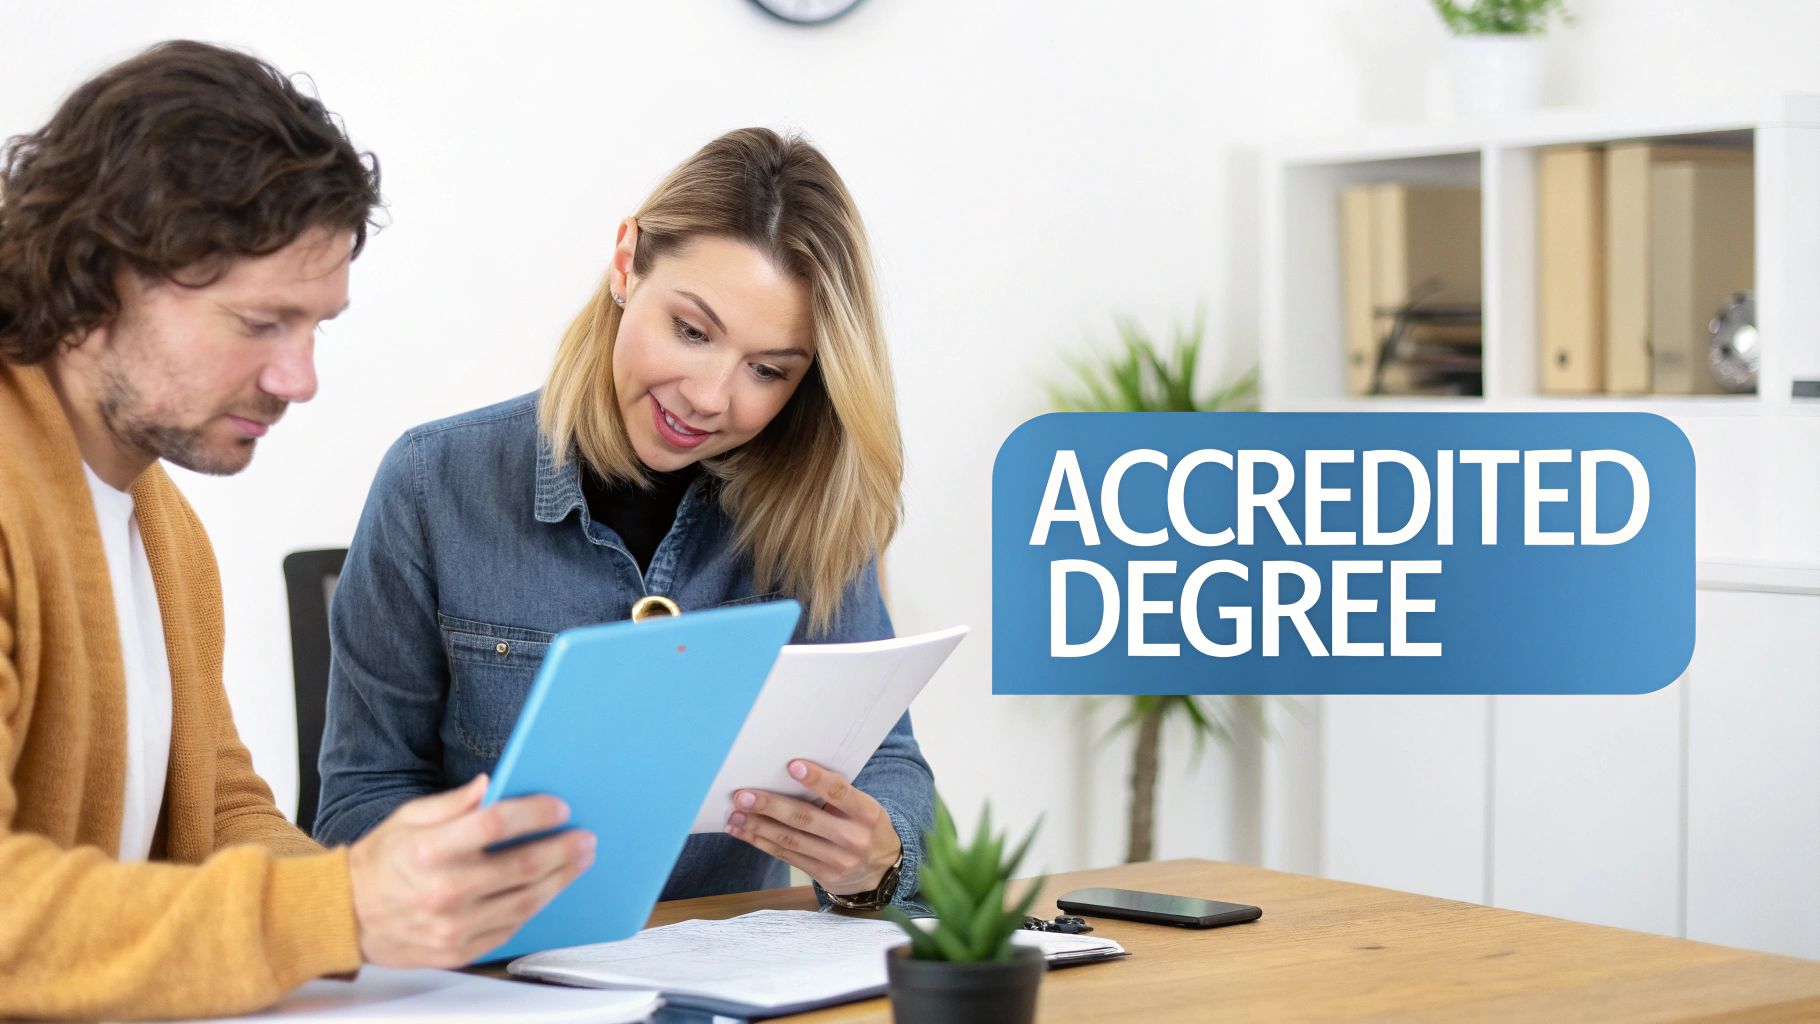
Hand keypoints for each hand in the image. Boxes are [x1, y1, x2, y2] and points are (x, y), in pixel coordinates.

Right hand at [347, 774, 595, 966]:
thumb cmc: (379, 862)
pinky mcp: (457, 950)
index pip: (494, 824)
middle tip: (585, 838)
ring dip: (559, 879)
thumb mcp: (407, 818)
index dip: (534, 813)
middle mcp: (442, 891)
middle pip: (520, 867)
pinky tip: (549, 889)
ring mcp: (451, 926)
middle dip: (562, 849)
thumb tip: (490, 784)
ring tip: (578, 861)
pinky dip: (534, 907)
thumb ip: (451, 802)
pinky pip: (510, 929)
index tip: (560, 806)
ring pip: (524, 902)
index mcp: (428, 850)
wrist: (344, 917)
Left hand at [725, 759, 900, 897]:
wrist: (883, 871)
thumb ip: (836, 796)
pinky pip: (787, 856)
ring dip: (758, 827)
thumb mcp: (863, 808)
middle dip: (770, 806)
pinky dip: (762, 843)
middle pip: (806, 819)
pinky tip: (744, 832)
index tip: (792, 765)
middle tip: (743, 795)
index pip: (840, 792)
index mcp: (867, 813)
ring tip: (734, 815)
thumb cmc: (865, 827)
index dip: (816, 779)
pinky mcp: (823, 876)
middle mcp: (853, 837)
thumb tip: (788, 776)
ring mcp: (838, 860)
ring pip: (791, 840)